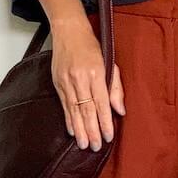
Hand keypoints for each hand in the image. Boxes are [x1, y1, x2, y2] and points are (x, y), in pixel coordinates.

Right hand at [50, 18, 124, 151]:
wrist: (69, 31)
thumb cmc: (91, 46)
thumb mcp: (110, 63)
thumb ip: (116, 87)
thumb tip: (120, 110)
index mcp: (96, 74)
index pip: (102, 103)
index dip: (105, 122)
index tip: (108, 136)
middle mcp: (80, 79)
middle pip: (87, 110)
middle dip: (92, 131)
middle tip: (96, 146)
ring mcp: (67, 82)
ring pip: (74, 111)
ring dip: (80, 130)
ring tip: (84, 145)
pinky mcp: (57, 83)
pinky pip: (64, 105)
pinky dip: (69, 120)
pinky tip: (73, 131)